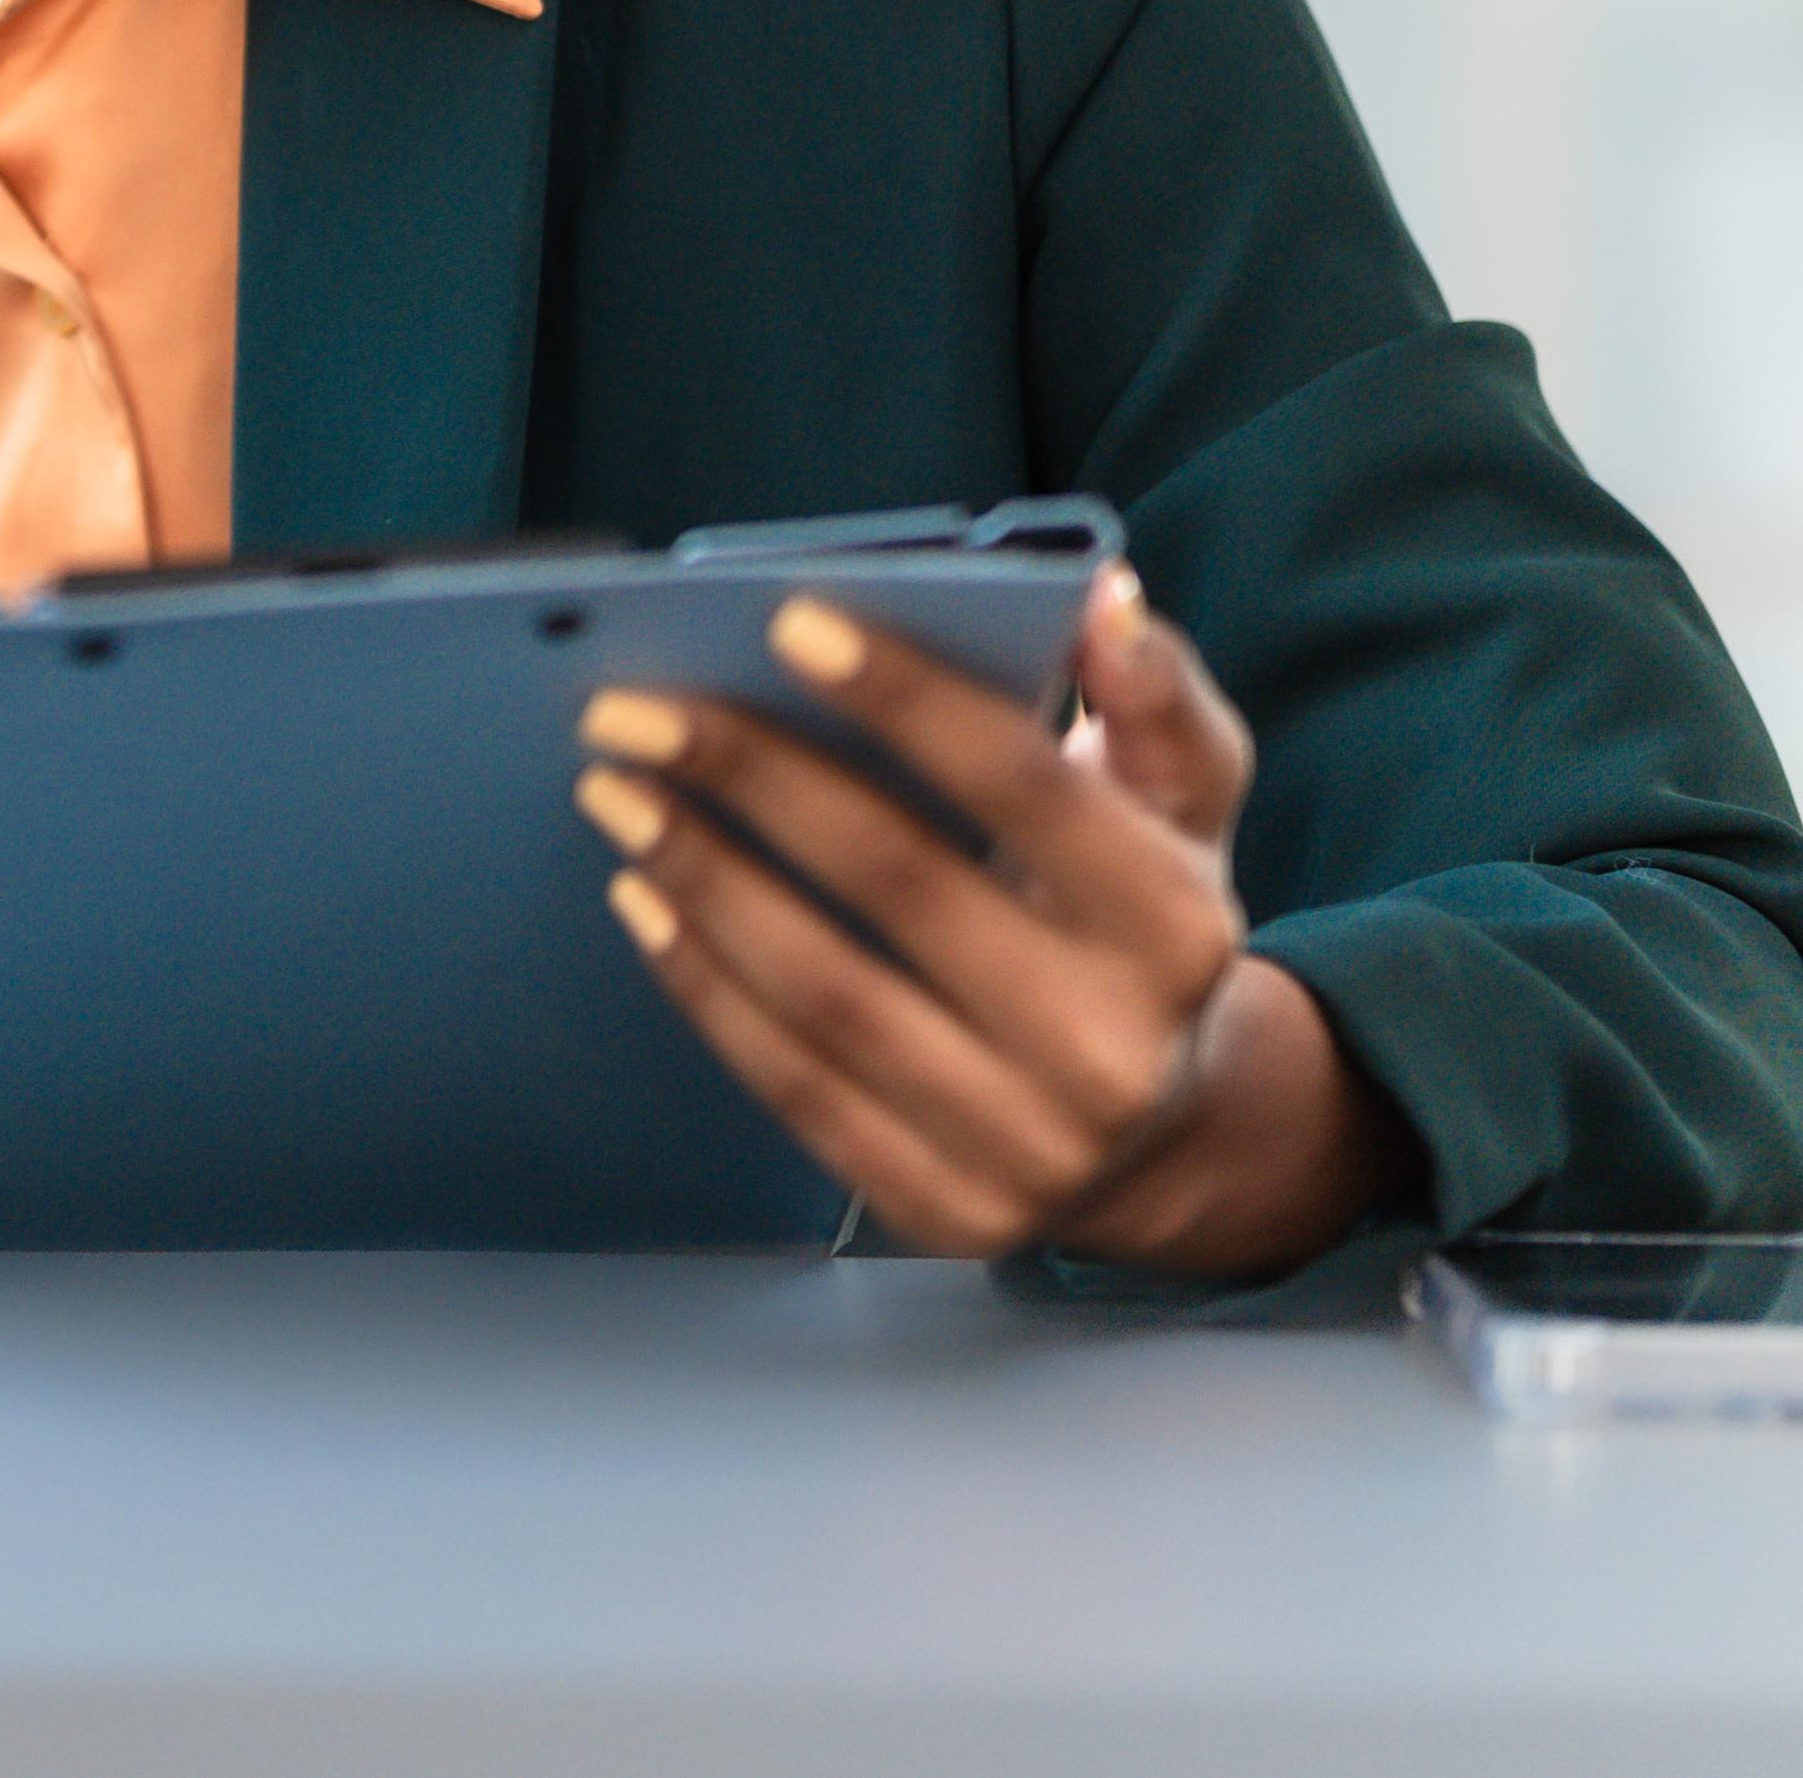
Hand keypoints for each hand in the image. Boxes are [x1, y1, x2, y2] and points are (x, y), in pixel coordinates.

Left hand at [573, 567, 1418, 1274]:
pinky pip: (796, 1086)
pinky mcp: (947, 1209)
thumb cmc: (1141, 921)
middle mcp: (1111, 1048)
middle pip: (899, 883)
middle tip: (630, 709)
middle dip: (750, 778)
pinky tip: (643, 900)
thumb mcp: (1185, 806)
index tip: (785, 622)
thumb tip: (1102, 592)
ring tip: (616, 793)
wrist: (1171, 1134)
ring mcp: (1029, 1147)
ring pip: (828, 993)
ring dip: (702, 879)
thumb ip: (1152, 696)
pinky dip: (704, 985)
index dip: (906, 700)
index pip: (1024, 786)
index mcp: (1174, 926)